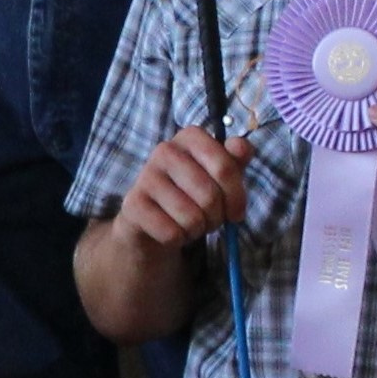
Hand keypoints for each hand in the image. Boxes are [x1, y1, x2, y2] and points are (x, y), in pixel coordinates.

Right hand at [113, 125, 249, 250]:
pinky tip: (172, 230)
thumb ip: (235, 161)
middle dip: (216, 218)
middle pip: (210, 196)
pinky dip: (178, 239)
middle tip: (209, 220)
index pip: (225, 167)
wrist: (152, 218)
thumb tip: (243, 148)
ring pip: (191, 218)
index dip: (237, 196)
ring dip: (197, 230)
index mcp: (190, 137)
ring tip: (190, 224)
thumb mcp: (218, 177)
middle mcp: (165, 150)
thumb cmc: (192, 194)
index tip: (236, 213)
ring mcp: (146, 175)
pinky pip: (171, 233)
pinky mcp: (133, 203)